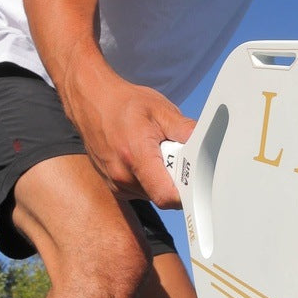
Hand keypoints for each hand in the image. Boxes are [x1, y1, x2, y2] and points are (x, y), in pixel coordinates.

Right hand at [67, 70, 194, 208]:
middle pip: (162, 195)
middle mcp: (122, 176)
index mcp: (135, 156)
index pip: (166, 196)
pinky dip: (149, 178)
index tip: (195, 181)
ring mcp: (115, 184)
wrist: (92, 101)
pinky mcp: (114, 186)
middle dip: (175, 179)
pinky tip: (144, 157)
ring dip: (161, 179)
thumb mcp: (160, 110)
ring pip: (152, 194)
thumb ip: (185, 130)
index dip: (185, 193)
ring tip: (155, 152)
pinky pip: (141, 191)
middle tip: (173, 154)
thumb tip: (206, 145)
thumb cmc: (124, 104)